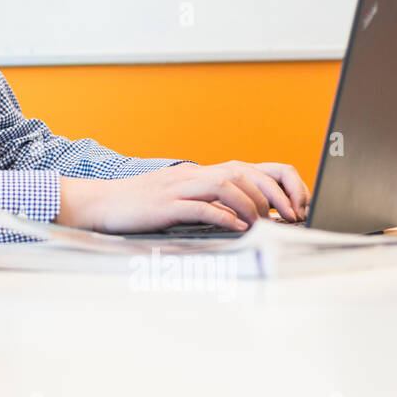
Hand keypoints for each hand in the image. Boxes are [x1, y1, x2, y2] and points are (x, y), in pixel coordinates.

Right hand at [56, 161, 310, 234]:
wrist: (101, 204)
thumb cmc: (141, 206)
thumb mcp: (181, 198)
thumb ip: (210, 202)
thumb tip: (247, 217)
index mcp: (201, 172)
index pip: (252, 167)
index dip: (281, 183)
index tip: (296, 206)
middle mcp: (194, 174)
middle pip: (245, 171)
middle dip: (275, 194)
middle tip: (289, 217)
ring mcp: (179, 188)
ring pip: (227, 184)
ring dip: (252, 205)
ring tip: (264, 224)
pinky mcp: (166, 205)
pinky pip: (202, 207)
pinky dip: (225, 217)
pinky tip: (238, 229)